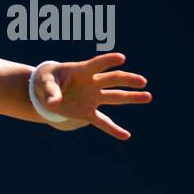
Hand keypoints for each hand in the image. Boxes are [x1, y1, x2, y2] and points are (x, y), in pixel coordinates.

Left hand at [34, 53, 151, 139]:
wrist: (44, 92)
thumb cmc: (46, 81)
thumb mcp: (45, 83)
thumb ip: (51, 92)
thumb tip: (54, 103)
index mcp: (81, 71)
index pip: (97, 64)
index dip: (108, 60)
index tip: (121, 58)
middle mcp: (92, 83)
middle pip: (113, 79)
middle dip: (127, 80)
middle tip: (142, 81)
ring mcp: (92, 97)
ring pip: (115, 97)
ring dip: (131, 97)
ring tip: (148, 97)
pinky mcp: (88, 112)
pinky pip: (102, 122)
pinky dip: (113, 129)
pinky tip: (126, 136)